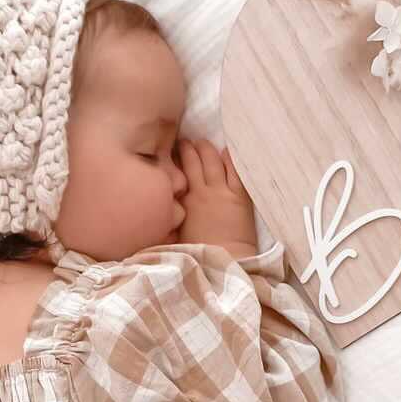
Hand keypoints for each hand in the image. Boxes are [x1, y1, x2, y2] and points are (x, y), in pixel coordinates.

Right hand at [176, 136, 258, 253]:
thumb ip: (169, 217)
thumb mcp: (174, 235)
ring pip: (213, 161)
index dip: (172, 160)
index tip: (168, 152)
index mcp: (182, 201)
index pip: (175, 173)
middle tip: (184, 140)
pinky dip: (230, 159)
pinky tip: (227, 150)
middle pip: (193, 161)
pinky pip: (235, 171)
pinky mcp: (239, 196)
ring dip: (206, 149)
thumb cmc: (197, 254)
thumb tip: (161, 209)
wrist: (225, 260)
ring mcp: (221, 192)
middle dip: (188, 148)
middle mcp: (200, 191)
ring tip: (201, 142)